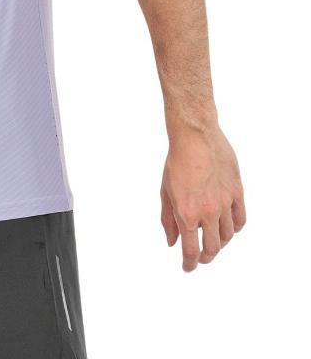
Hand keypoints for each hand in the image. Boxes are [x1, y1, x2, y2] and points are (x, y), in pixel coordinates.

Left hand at [160, 125, 245, 271]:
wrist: (195, 137)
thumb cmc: (176, 162)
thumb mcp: (165, 192)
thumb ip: (168, 219)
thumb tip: (171, 242)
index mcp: (187, 213)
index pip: (191, 250)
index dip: (189, 264)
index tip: (187, 268)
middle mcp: (208, 212)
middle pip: (212, 248)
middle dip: (205, 257)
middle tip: (200, 258)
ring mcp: (225, 203)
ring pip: (227, 236)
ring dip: (219, 244)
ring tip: (212, 242)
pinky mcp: (237, 193)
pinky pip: (240, 220)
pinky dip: (234, 229)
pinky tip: (228, 228)